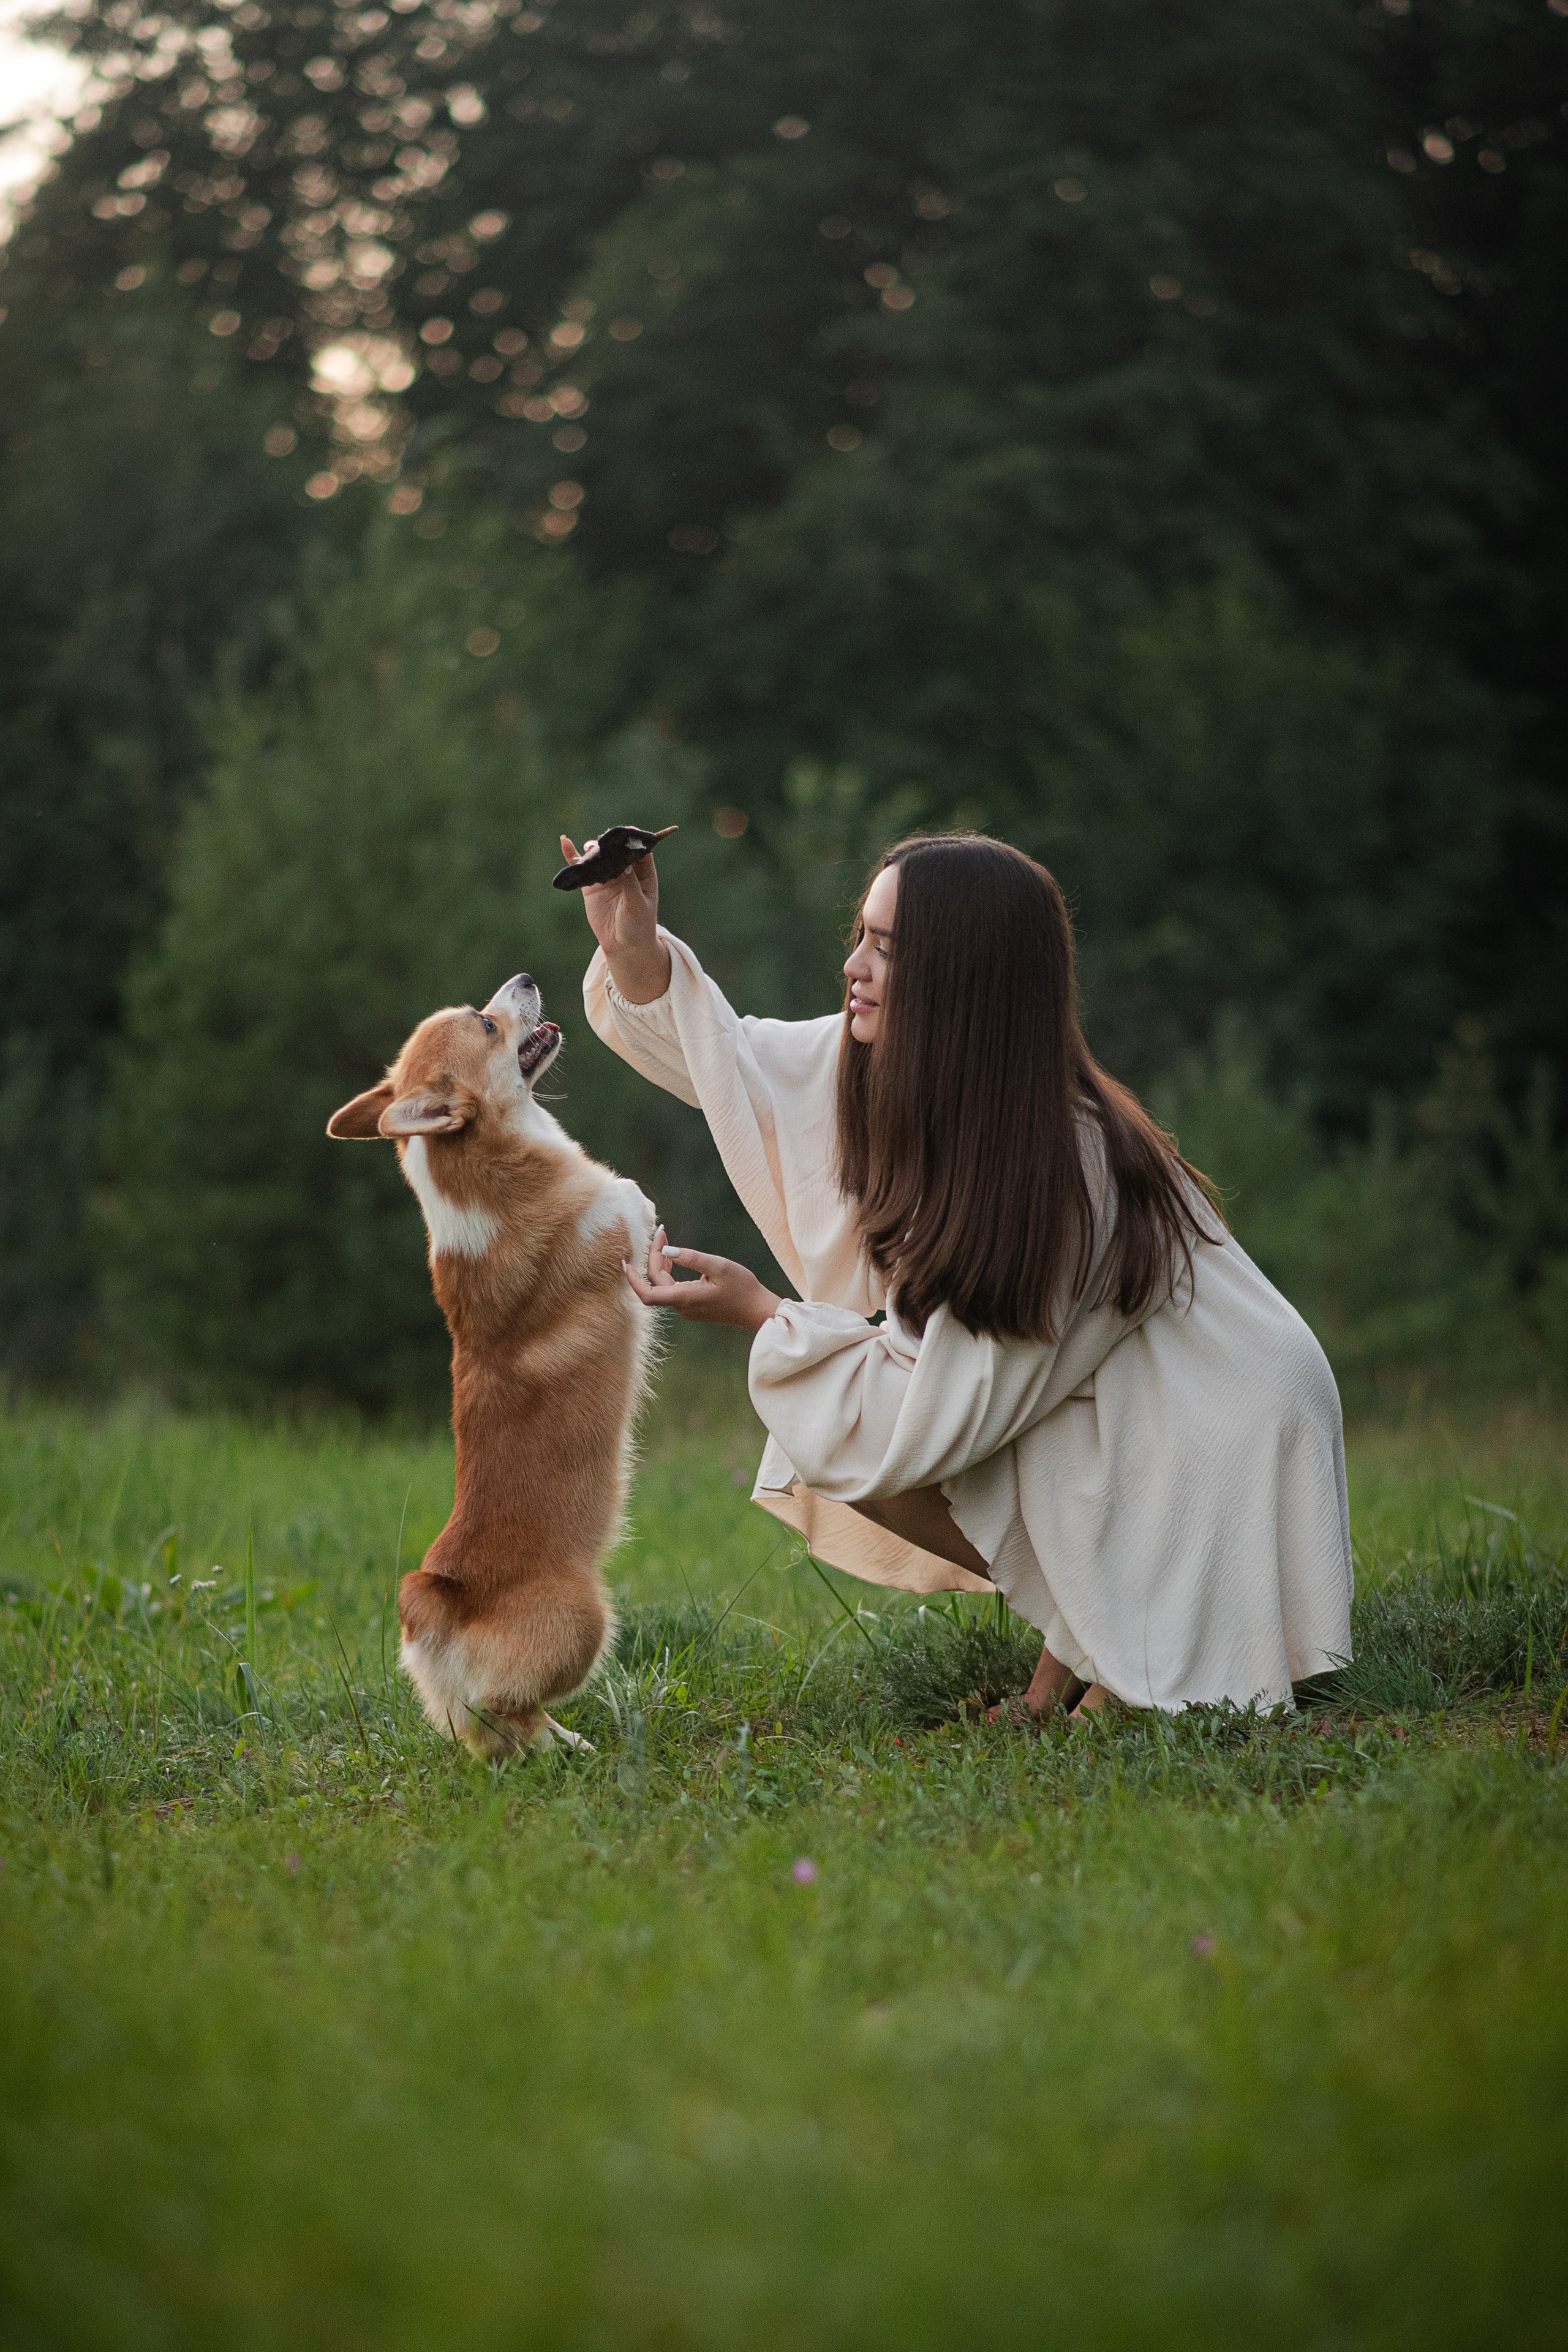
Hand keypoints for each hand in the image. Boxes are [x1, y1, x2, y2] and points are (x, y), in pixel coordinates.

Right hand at [559, 833, 671, 1003]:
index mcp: (643, 872)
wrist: (624, 946)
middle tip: (602, 844)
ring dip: (593, 850)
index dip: (632, 839)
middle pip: (616, 849)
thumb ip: (630, 883)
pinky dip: (572, 856)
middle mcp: (625, 870)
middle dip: (609, 844)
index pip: (639, 849)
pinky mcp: (591, 885)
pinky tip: (565, 842)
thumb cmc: (638, 925)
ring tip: (590, 852)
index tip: (624, 832)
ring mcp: (607, 876)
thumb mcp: (637, 905)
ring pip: (599, 856)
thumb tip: (624, 863)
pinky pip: (581, 868)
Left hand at [625, 1224, 783, 1330]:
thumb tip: (667, 1251)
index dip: (634, 1280)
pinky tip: (673, 1257)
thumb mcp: (719, 1266)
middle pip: (656, 1282)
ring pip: (663, 1285)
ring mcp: (687, 1308)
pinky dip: (669, 1271)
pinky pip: (672, 1289)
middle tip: (661, 1231)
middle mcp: (682, 1307)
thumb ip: (691, 1258)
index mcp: (686, 1298)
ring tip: (664, 1238)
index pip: (648, 1294)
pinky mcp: (692, 1306)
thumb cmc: (742, 1287)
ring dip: (660, 1263)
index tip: (626, 1263)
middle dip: (653, 1256)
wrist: (757, 1309)